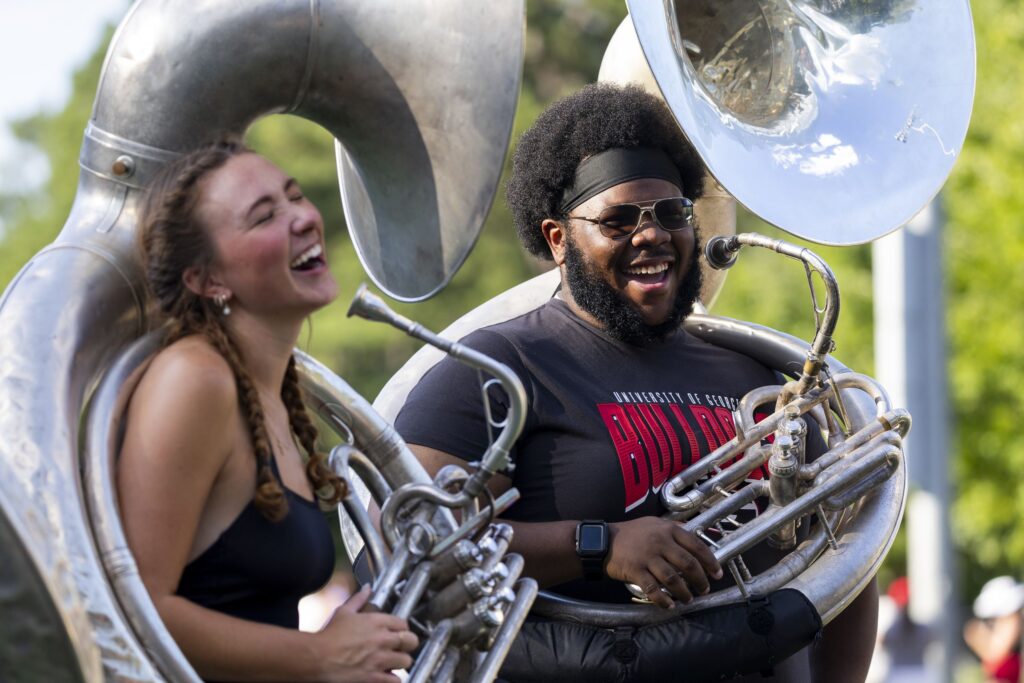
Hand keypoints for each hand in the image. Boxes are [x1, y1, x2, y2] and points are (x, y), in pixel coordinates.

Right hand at [312, 585, 418, 682]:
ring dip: (400, 662)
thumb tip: (367, 588)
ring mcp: (381, 659)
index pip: (404, 624)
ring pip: (406, 661)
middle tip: (400, 648)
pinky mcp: (375, 677)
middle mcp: (384, 639)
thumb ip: (359, 599)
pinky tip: (386, 676)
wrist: (318, 656)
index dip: (402, 629)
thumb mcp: (344, 611)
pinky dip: (393, 679)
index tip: (398, 633)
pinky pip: (396, 680)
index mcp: (378, 621)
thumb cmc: (330, 634)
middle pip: (411, 641)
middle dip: (407, 644)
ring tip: (393, 663)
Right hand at [604, 517, 721, 608]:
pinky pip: (654, 589)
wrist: (603, 541)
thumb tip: (696, 536)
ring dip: (684, 593)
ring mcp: (648, 557)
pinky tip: (669, 605)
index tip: (717, 573)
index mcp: (668, 529)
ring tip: (688, 599)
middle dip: (700, 580)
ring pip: (674, 579)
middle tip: (704, 589)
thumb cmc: (631, 533)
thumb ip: (674, 529)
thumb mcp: (654, 523)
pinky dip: (664, 600)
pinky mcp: (636, 570)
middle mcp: (660, 542)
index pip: (696, 545)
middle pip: (688, 564)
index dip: (710, 561)